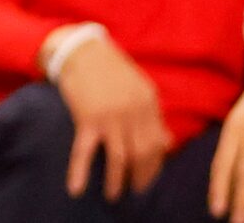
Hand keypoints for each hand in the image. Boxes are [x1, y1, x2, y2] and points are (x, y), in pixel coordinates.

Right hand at [56, 31, 170, 201]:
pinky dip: (80, 171)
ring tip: (114, 195)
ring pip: (119, 158)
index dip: (155, 165)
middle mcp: (133, 113)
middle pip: (142, 155)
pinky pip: (84, 150)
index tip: (148, 176)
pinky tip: (76, 188)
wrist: (80, 49)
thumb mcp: (140, 87)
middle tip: (135, 190)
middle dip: (141, 177)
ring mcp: (110, 117)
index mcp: (148, 104)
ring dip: (117, 181)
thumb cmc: (109, 67)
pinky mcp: (86, 118)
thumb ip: (153, 115)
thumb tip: (167, 143)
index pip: (157, 144)